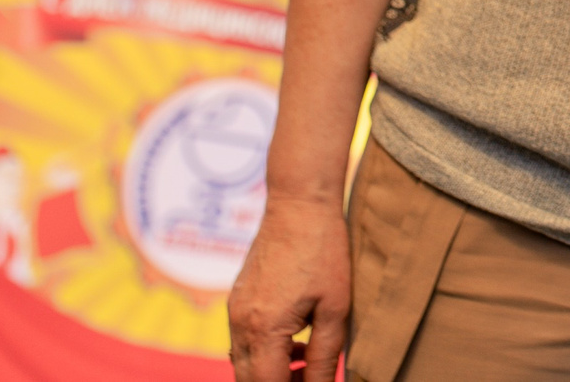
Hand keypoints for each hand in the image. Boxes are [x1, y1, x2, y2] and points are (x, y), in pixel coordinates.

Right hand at [227, 193, 349, 381]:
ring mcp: (234, 311)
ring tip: (306, 357)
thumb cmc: (323, 253)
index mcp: (265, 329)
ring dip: (269, 372)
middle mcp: (241, 324)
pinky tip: (293, 339)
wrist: (299, 204)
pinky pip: (242, 341)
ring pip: (242, 363)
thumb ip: (323, 356)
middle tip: (309, 376)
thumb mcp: (335, 309)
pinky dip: (262, 352)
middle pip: (248, 380)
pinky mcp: (237, 300)